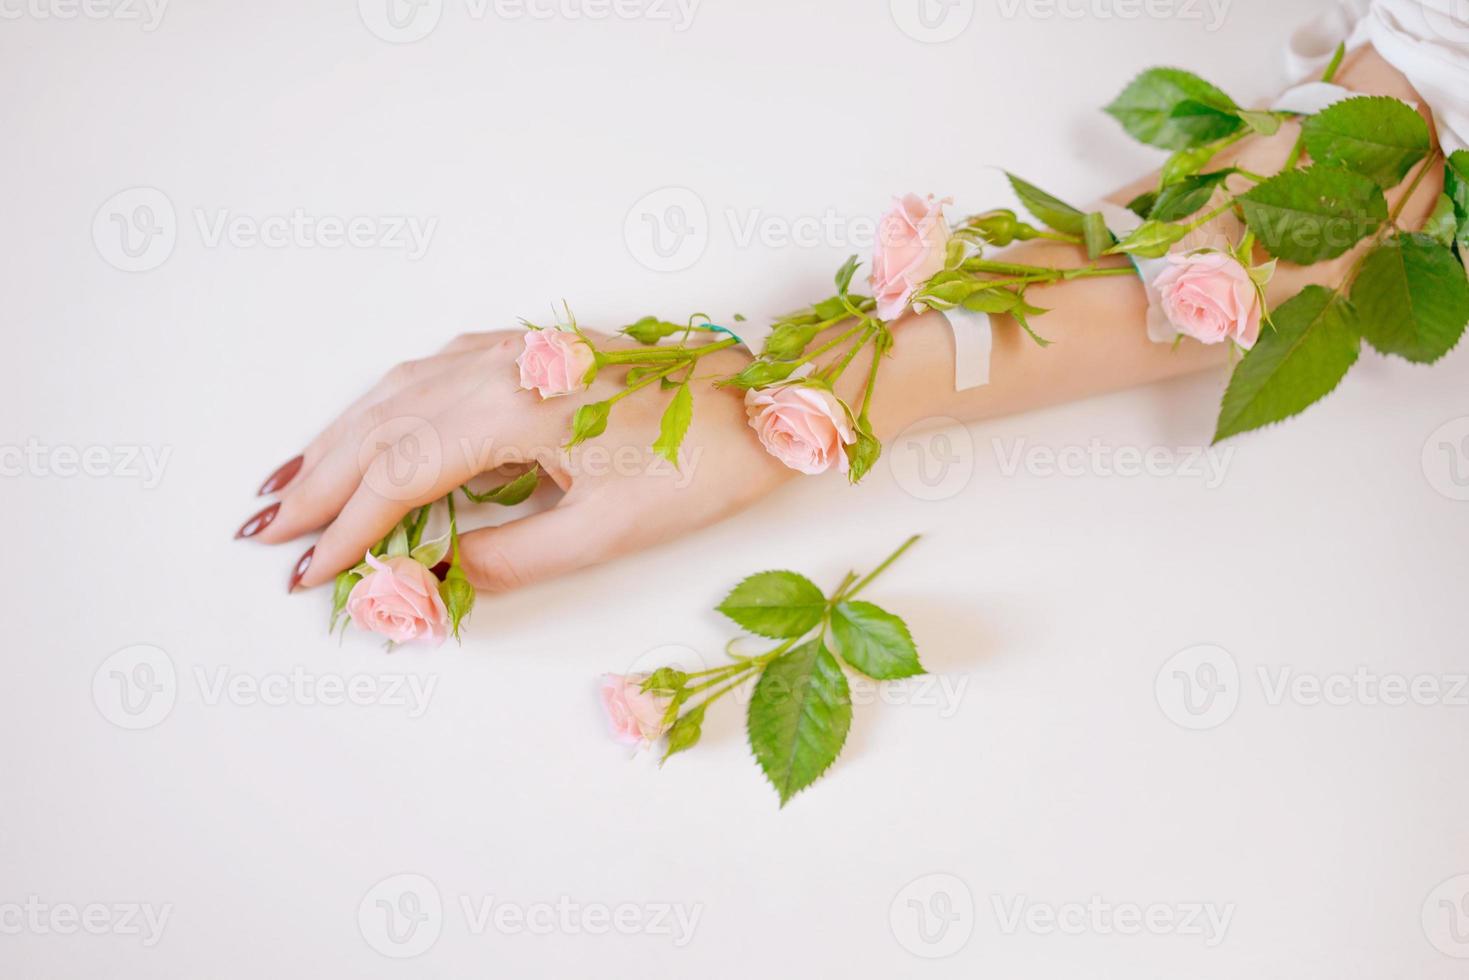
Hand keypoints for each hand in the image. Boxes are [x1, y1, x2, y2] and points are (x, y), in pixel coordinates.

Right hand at [237, 330, 794, 591]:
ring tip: (287, 482)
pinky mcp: (530, 348)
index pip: (400, 473)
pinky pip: (430, 371)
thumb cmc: (705, 463)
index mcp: (516, 408)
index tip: (305, 573)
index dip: (347, 528)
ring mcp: (514, 348)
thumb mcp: (607, 530)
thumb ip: (509, 557)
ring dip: (337, 437)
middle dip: (317, 481)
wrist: (770, 401)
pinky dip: (383, 404)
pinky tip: (364, 423)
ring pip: (398, 391)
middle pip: (381, 425)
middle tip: (262, 532)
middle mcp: (501, 365)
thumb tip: (435, 580)